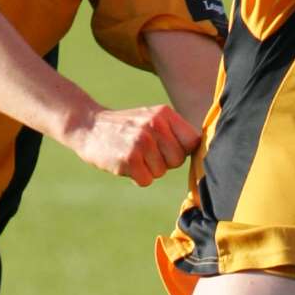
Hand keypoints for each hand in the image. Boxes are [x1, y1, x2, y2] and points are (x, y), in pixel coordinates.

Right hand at [69, 105, 201, 186]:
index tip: (166, 149)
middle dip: (163, 162)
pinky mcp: (129, 159)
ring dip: (147, 169)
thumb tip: (207, 156)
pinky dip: (136, 178)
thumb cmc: (126, 127)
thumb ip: (176, 132)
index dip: (181, 150)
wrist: (88, 126)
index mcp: (164, 114)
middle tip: (144, 151)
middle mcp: (154, 125)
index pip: (192, 142)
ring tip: (131, 154)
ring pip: (161, 172)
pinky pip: (146, 181)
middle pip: (177, 160)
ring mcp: (141, 142)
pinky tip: (124, 163)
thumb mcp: (152, 118)